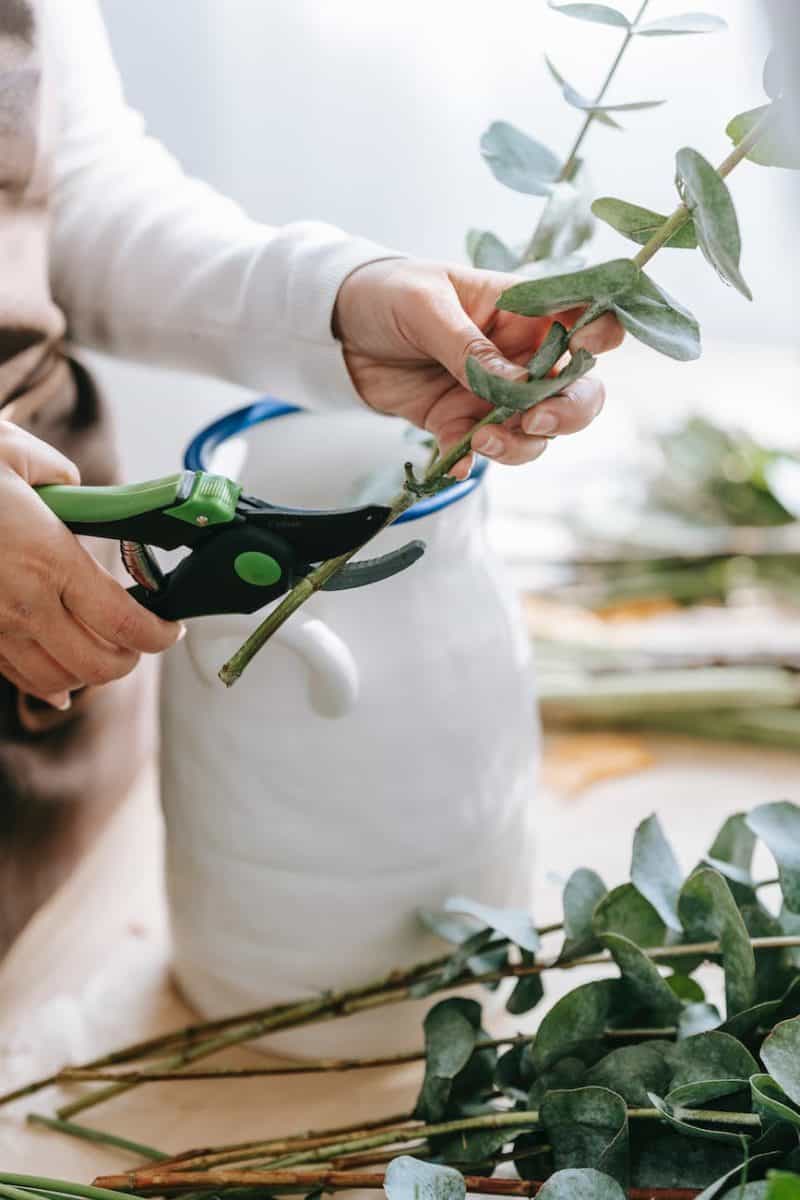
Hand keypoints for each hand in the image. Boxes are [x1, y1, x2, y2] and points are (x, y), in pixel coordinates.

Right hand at [0, 422, 180, 709]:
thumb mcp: (14, 452)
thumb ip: (61, 475)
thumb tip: (77, 493)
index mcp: (49, 560)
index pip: (126, 624)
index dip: (160, 634)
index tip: (171, 625)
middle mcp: (24, 605)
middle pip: (100, 666)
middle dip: (132, 657)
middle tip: (141, 636)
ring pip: (59, 681)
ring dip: (90, 672)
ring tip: (103, 648)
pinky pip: (17, 677)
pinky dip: (47, 681)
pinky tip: (61, 674)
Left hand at [333, 259, 622, 478]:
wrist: (336, 328)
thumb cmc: (388, 293)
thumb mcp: (425, 307)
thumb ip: (469, 347)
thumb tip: (515, 383)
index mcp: (523, 309)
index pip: (587, 320)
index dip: (599, 338)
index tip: (581, 352)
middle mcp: (520, 354)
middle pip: (577, 390)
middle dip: (569, 411)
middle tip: (535, 419)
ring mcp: (493, 393)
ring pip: (536, 432)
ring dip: (521, 444)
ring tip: (480, 439)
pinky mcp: (459, 422)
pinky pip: (481, 452)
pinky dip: (471, 462)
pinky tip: (453, 463)